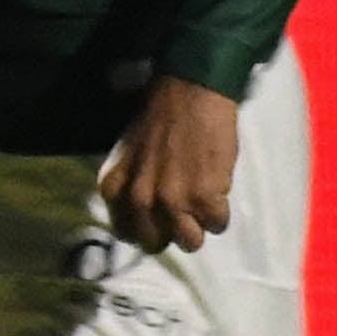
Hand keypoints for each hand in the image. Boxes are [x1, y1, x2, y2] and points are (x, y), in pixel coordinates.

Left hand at [99, 74, 238, 251]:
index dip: (145, 229)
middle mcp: (139, 199)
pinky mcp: (205, 198)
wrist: (191, 93)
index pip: (125, 233)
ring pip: (189, 242)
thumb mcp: (128, 155)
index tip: (158, 222)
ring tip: (203, 203)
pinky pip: (217, 224)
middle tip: (184, 214)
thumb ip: (130, 187)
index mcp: (115, 187)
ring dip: (200, 227)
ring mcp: (172, 201)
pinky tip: (217, 189)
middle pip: (156, 242)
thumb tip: (143, 218)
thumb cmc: (160, 118)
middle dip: (172, 232)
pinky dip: (221, 212)